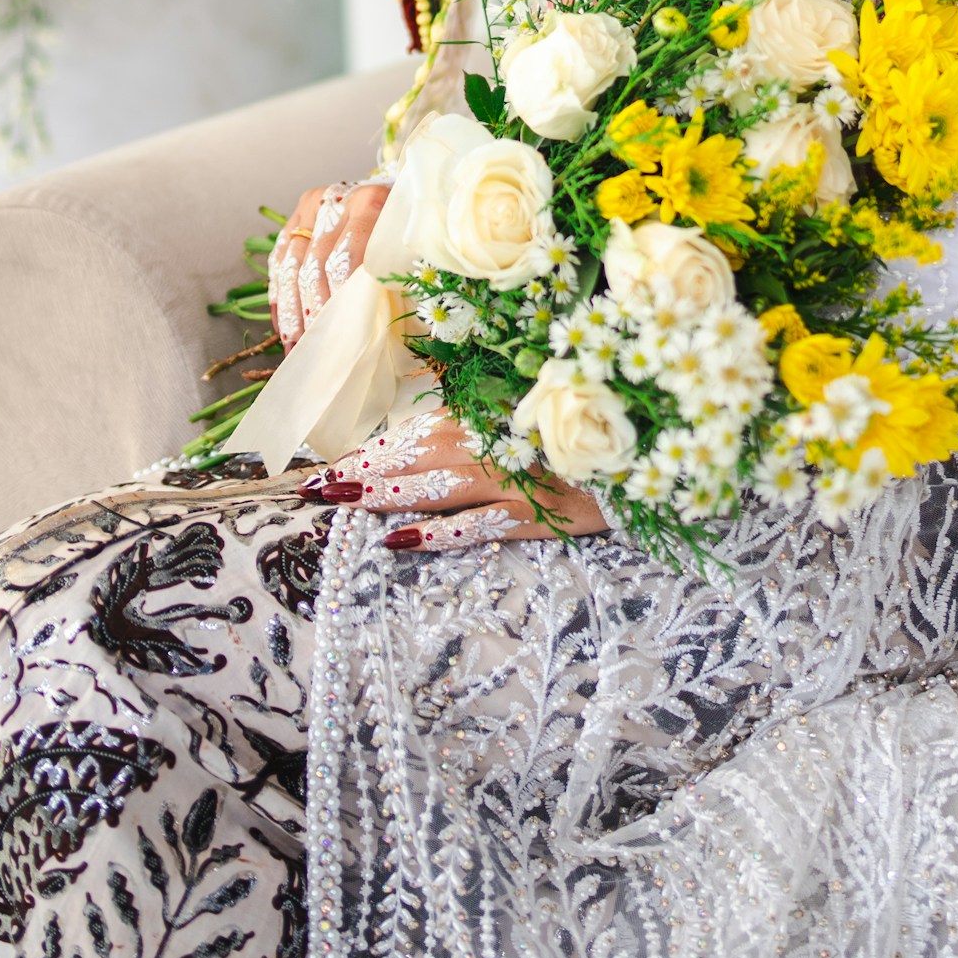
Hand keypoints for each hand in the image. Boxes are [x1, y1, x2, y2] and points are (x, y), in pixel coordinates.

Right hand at [267, 181, 391, 347]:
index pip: (345, 258)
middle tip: (315, 346)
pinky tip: (283, 323)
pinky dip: (280, 295)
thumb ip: (397, 275)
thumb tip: (378, 326)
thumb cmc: (407, 229)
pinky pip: (279, 259)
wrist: (401, 191)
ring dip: (291, 309)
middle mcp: (337, 199)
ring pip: (291, 264)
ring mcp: (313, 205)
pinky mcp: (297, 214)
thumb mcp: (411, 246)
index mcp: (371, 203)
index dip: (338, 298)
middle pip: (314, 264)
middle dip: (313, 311)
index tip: (339, 332)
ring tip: (294, 344)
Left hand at [304, 405, 609, 553]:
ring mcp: (512, 480)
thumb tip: (418, 440)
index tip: (326, 469)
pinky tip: (401, 541)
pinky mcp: (534, 515)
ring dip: (385, 497)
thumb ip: (473, 422)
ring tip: (343, 508)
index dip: (368, 453)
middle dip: (361, 475)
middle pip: (413, 459)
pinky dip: (436, 533)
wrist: (641, 451)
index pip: (412, 436)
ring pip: (435, 488)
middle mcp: (492, 443)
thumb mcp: (519, 418)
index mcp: (485, 415)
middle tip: (316, 490)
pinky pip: (476, 525)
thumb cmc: (572, 434)